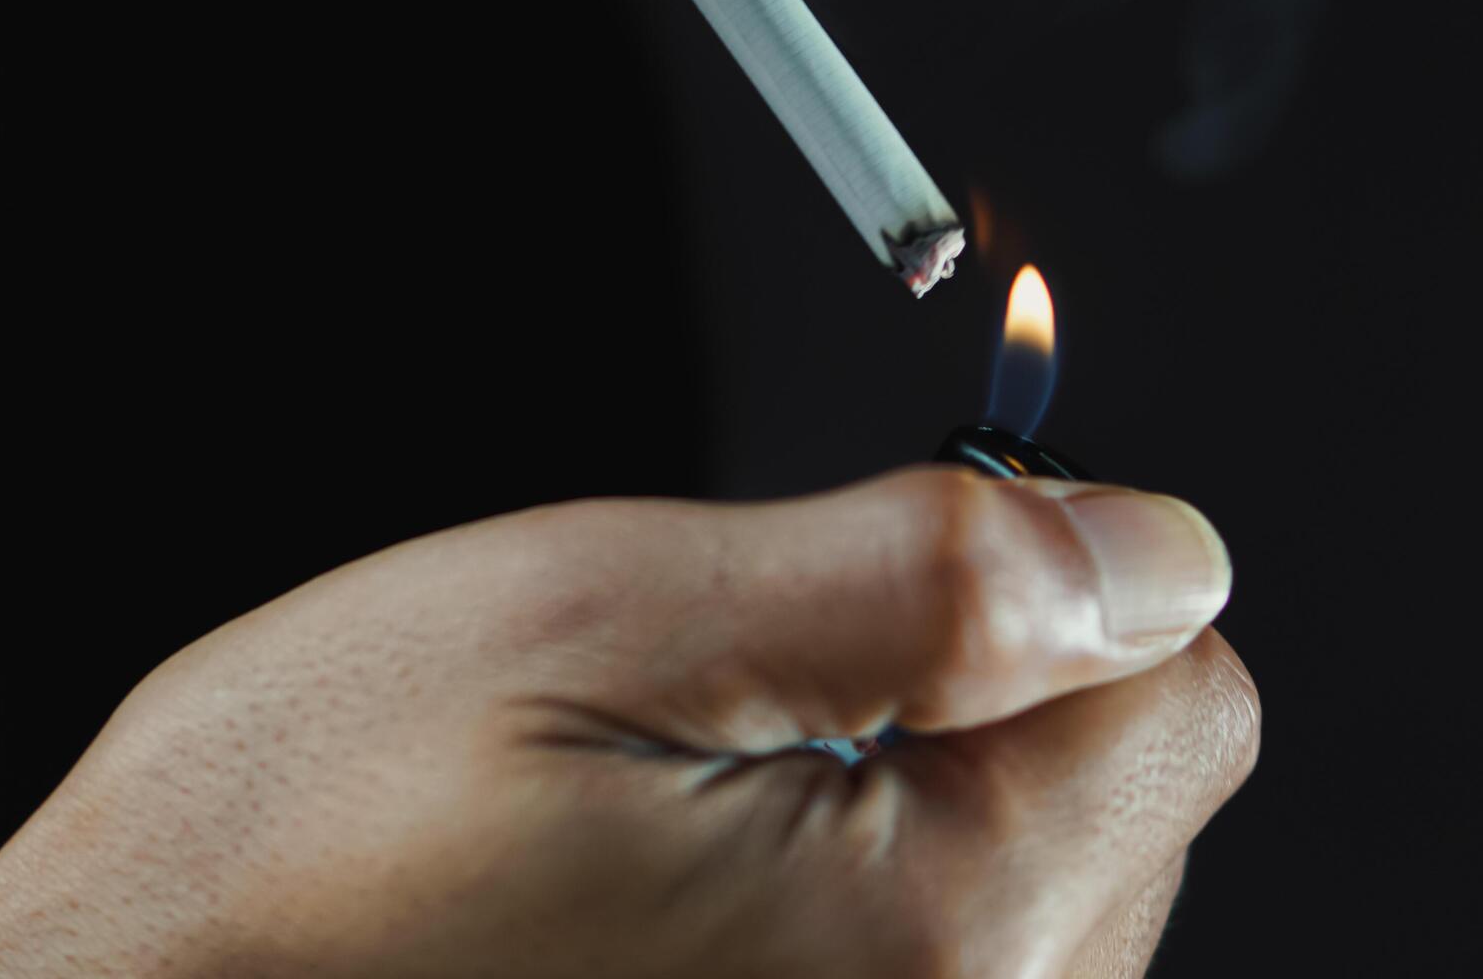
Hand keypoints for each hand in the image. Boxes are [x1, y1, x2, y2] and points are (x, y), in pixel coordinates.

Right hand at [0, 468, 1255, 977]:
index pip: (1190, 688)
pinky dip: (849, 928)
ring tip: (671, 831)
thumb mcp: (584, 617)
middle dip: (977, 706)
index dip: (1040, 579)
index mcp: (933, 935)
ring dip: (905, 825)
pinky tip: (675, 924)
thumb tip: (1158, 547)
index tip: (872, 584)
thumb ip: (916, 579)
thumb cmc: (292, 863)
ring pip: (1049, 908)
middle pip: (1134, 804)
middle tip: (724, 714)